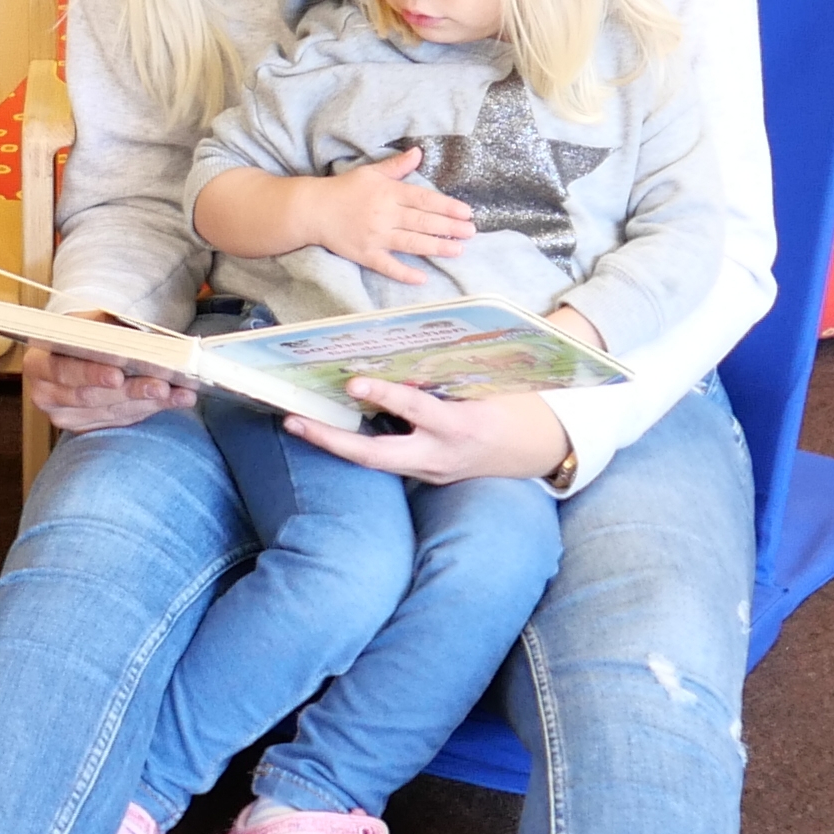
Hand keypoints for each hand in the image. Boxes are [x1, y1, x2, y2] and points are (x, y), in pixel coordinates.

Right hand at [29, 316, 193, 432]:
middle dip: (130, 390)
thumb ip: (107, 326)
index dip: (92, 372)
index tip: (120, 372)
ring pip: (110, 412)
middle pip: (90, 397)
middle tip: (161, 384)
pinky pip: (119, 421)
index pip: (64, 370)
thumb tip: (139, 335)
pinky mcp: (84, 428)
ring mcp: (63, 416)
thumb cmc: (84, 333)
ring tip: (178, 392)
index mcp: (38, 362)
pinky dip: (149, 409)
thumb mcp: (89, 321)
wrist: (78, 351)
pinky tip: (173, 400)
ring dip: (148, 402)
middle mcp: (45, 394)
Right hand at [291, 150, 478, 284]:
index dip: (446, 206)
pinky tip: (422, 278)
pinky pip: (387, 266)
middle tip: (471, 232)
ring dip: (436, 247)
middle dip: (449, 227)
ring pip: (411, 243)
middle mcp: (384, 214)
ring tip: (457, 250)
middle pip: (422, 222)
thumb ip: (396, 166)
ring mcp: (375, 236)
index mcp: (388, 193)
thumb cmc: (344, 189)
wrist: (313, 210)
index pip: (423, 199)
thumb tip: (419, 152)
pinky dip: (404, 273)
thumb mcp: (371, 172)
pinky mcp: (365, 255)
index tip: (466, 212)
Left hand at [292, 376, 568, 489]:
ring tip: (300, 424)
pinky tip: (333, 432)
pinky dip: (358, 447)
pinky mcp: (428, 477)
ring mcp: (432, 472)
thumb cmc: (516, 407)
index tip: (353, 382)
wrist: (538, 450)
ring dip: (336, 445)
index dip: (384, 396)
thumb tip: (404, 357)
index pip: (416, 411)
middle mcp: (441, 456)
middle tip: (295, 422)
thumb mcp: (490, 386)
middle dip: (332, 441)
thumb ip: (448, 378)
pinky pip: (388, 462)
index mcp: (461, 427)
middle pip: (376, 456)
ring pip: (375, 463)